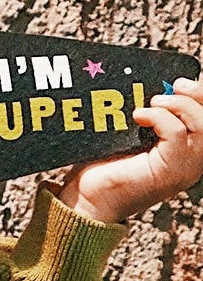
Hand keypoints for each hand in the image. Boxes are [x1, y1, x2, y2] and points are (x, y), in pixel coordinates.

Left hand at [59, 77, 202, 222]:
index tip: (179, 81)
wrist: (88, 199)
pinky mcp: (170, 172)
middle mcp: (192, 161)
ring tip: (152, 103)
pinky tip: (139, 117)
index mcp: (187, 151)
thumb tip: (156, 86)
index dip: (202, 95)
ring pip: (202, 125)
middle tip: (173, 85)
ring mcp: (184, 168)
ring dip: (179, 105)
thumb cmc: (105, 167)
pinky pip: (178, 134)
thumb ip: (149, 115)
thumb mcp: (131, 134)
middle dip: (197, 94)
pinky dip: (160, 117)